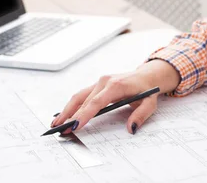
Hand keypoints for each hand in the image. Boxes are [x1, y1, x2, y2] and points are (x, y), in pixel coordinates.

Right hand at [50, 60, 179, 134]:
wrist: (146, 76)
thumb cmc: (147, 90)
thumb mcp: (150, 104)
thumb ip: (141, 116)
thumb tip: (130, 128)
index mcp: (116, 85)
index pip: (97, 102)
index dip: (84, 114)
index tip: (75, 125)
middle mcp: (104, 81)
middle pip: (84, 101)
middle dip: (71, 116)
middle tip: (62, 130)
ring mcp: (99, 81)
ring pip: (79, 96)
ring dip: (67, 110)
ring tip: (56, 124)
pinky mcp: (97, 84)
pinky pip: (82, 95)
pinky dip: (72, 105)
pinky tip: (64, 115)